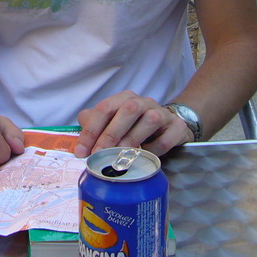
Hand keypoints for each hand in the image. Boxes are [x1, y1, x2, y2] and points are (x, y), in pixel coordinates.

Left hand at [74, 90, 192, 159]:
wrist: (170, 125)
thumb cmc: (136, 125)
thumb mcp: (114, 122)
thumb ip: (95, 124)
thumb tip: (79, 139)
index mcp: (124, 98)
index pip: (104, 108)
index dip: (91, 130)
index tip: (81, 152)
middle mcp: (143, 102)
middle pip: (127, 110)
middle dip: (110, 134)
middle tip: (99, 155)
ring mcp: (162, 112)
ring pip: (149, 120)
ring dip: (132, 140)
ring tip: (120, 157)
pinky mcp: (177, 127)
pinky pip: (165, 138)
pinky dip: (154, 150)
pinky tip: (145, 157)